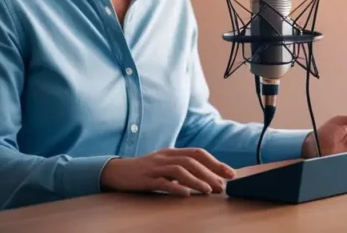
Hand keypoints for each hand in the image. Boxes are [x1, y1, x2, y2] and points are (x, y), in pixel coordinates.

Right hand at [100, 148, 236, 196]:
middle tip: (223, 185)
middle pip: (192, 161)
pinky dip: (176, 187)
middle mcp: (165, 157)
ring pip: (180, 170)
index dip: (215, 162)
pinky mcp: (145, 179)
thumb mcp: (164, 165)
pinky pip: (162, 182)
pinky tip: (186, 194)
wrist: (116, 171)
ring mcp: (155, 167)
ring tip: (209, 190)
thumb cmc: (145, 170)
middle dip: (210, 173)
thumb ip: (182, 168)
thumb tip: (208, 177)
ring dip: (197, 180)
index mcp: (172, 152)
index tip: (230, 173)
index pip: (198, 153)